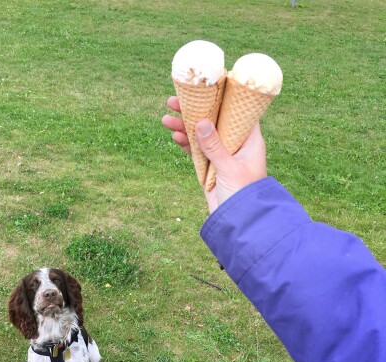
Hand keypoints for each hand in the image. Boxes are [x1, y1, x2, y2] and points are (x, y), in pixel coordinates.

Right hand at [162, 96, 266, 212]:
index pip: (237, 112)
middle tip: (173, 102)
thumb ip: (214, 145)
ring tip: (166, 119)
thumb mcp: (229, 168)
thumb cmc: (243, 194)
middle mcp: (236, 145)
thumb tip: (200, 120)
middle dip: (194, 111)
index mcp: (249, 141)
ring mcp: (221, 155)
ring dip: (185, 127)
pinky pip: (196, 151)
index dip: (222, 97)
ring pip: (201, 135)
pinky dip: (186, 144)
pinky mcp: (210, 167)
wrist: (238, 221)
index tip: (205, 86)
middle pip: (214, 121)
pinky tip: (175, 136)